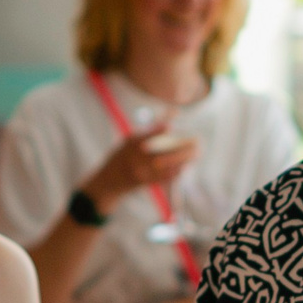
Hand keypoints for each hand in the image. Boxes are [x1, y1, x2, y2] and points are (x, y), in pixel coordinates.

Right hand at [82, 129, 199, 212]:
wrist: (108, 181)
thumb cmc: (121, 157)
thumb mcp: (128, 141)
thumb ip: (149, 132)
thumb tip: (170, 120)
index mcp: (131, 144)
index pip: (149, 135)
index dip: (160, 130)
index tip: (173, 126)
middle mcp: (135, 157)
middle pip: (162, 152)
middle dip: (180, 149)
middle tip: (195, 144)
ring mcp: (139, 170)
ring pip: (166, 166)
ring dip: (181, 162)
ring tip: (193, 156)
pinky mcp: (143, 181)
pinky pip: (163, 177)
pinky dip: (175, 172)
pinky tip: (183, 168)